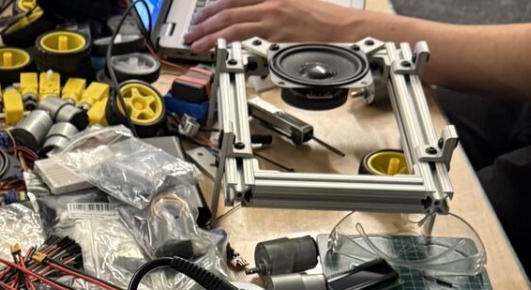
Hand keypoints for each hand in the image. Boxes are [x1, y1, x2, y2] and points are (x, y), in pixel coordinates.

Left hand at [185, 0, 355, 52]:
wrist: (339, 23)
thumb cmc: (319, 14)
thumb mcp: (290, 2)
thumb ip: (266, 7)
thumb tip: (245, 16)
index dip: (213, 6)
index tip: (201, 15)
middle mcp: (268, 0)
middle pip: (228, 7)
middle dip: (204, 21)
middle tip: (191, 32)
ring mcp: (271, 14)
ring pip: (232, 21)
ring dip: (209, 33)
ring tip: (196, 42)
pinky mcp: (275, 30)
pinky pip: (245, 33)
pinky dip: (226, 39)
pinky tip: (216, 45)